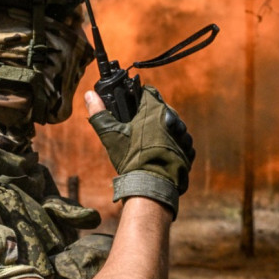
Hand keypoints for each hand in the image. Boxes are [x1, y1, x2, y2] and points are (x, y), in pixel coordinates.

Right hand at [86, 86, 192, 215]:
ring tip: (149, 145)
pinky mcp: (189, 150)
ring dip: (163, 130)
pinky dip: (172, 146)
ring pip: (172, 125)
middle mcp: (173, 118)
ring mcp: (183, 135)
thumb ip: (99, 112)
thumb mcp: (110, 135)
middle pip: (161, 109)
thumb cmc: (131, 159)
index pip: (149, 93)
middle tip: (138, 130)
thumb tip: (89, 94)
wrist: (151, 186)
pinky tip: (160, 154)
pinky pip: (180, 142)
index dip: (139, 98)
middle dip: (151, 116)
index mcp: (154, 110)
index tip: (133, 108)